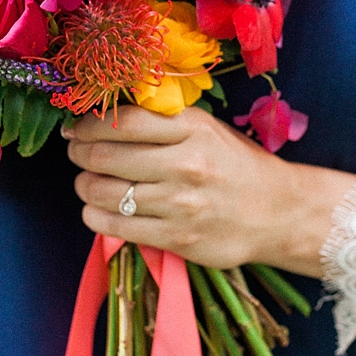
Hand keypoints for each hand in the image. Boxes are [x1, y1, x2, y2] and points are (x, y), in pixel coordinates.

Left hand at [65, 103, 355, 275]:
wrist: (279, 212)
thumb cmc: (237, 165)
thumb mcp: (207, 129)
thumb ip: (163, 122)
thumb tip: (107, 116)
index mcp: (193, 128)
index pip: (123, 121)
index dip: (88, 123)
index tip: (76, 127)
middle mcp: (185, 164)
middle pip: (105, 156)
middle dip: (79, 154)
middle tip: (76, 153)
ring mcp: (180, 204)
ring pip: (105, 193)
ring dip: (85, 186)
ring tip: (87, 182)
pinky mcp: (177, 239)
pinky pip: (117, 228)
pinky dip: (96, 217)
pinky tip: (98, 210)